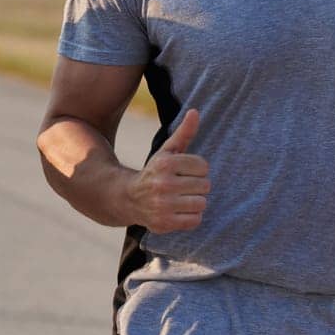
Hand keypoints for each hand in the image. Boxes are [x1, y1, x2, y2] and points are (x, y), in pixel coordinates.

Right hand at [126, 109, 208, 233]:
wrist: (128, 198)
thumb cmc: (155, 172)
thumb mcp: (167, 151)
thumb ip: (184, 132)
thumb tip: (196, 111)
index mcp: (165, 163)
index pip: (204, 166)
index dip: (197, 169)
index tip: (184, 172)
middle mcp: (163, 184)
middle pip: (205, 185)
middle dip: (196, 186)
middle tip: (181, 187)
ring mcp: (163, 205)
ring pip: (202, 203)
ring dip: (194, 202)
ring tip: (180, 199)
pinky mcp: (165, 223)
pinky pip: (195, 220)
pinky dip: (191, 217)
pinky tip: (178, 211)